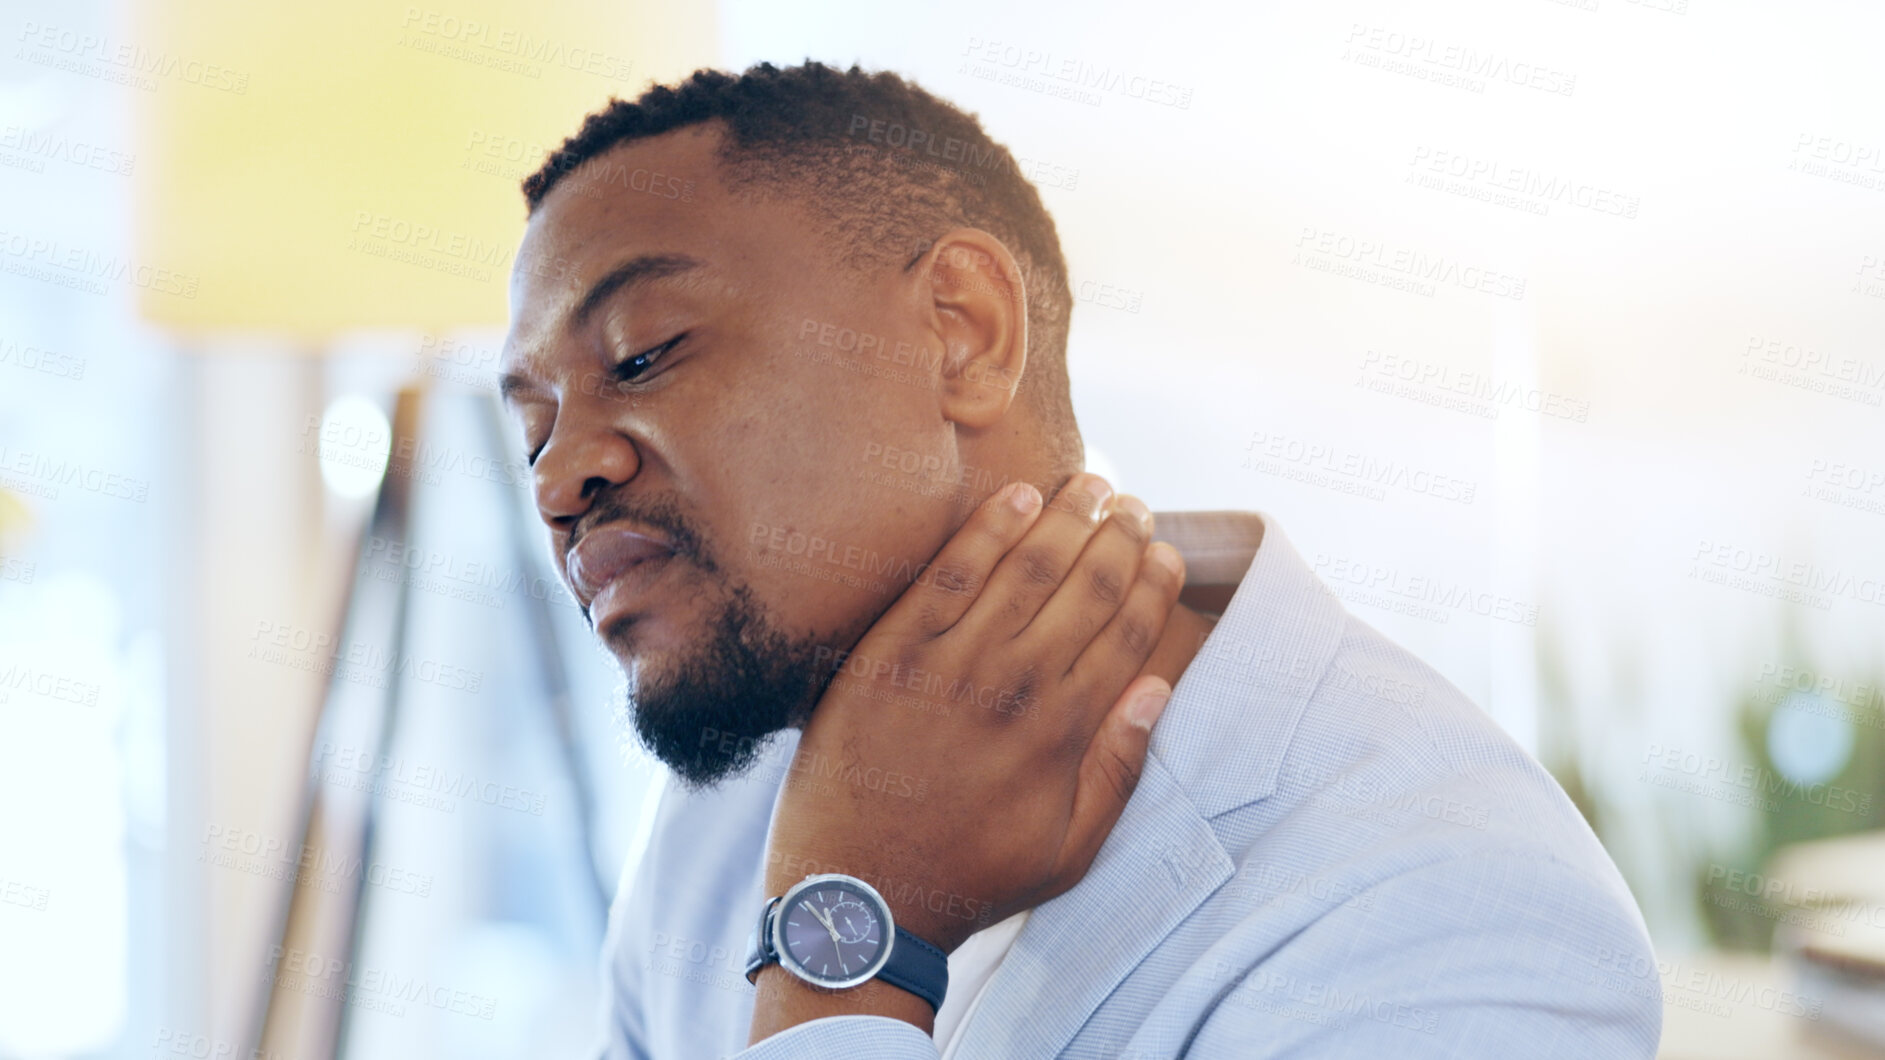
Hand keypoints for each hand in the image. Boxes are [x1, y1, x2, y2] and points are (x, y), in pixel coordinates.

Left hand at [751, 472, 1184, 1037]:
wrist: (858, 897)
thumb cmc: (968, 878)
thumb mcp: (1067, 850)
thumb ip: (1119, 768)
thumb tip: (1159, 688)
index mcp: (1063, 733)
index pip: (1127, 632)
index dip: (1155, 583)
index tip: (1168, 552)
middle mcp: (1016, 687)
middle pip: (1086, 587)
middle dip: (1120, 537)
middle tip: (1134, 505)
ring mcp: (951, 664)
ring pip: (1026, 567)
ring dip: (1067, 517)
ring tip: (1092, 485)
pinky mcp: (891, 652)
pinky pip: (947, 573)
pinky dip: (987, 529)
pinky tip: (1017, 496)